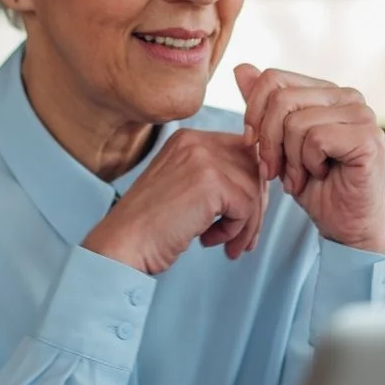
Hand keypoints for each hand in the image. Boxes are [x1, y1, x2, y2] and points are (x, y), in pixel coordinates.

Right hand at [82, 130, 267, 274]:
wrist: (123, 244)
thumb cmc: (150, 227)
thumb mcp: (183, 188)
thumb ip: (215, 179)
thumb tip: (261, 186)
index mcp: (189, 139)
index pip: (242, 153)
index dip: (249, 186)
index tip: (243, 216)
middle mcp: (196, 141)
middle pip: (254, 168)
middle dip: (255, 207)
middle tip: (242, 237)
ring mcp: (203, 159)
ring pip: (254, 189)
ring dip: (246, 224)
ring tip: (228, 244)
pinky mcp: (210, 182)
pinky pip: (247, 207)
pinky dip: (236, 231)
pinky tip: (210, 241)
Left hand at [235, 64, 384, 255]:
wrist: (344, 226)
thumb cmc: (314, 186)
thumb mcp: (278, 144)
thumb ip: (264, 107)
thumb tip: (242, 68)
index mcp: (326, 92)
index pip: (274, 78)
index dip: (253, 113)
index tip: (252, 145)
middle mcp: (348, 96)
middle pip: (281, 99)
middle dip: (268, 142)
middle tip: (274, 171)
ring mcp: (362, 114)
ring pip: (296, 122)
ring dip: (290, 160)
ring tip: (301, 177)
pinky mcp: (368, 137)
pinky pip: (316, 139)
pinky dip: (308, 164)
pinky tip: (321, 175)